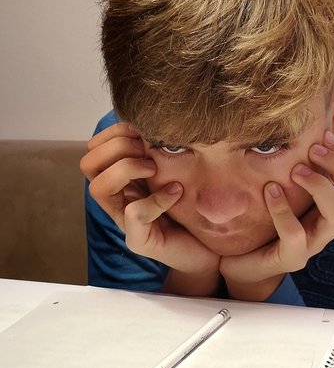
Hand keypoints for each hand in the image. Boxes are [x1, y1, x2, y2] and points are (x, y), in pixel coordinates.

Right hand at [80, 123, 220, 294]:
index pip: (95, 148)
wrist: (211, 249)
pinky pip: (133, 213)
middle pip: (88, 164)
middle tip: (149, 152)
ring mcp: (125, 221)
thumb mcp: (179, 171)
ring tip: (155, 170)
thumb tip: (160, 118)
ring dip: (126, 170)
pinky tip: (177, 193)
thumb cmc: (195, 210)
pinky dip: (156, 199)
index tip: (144, 131)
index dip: (115, 133)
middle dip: (118, 148)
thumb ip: (164, 151)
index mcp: (123, 179)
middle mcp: (118, 199)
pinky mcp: (140, 240)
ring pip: (98, 187)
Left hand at [219, 131, 333, 298]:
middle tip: (313, 150)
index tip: (324, 135)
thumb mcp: (284, 189)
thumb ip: (296, 167)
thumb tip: (299, 128)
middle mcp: (329, 225)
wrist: (240, 261)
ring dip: (320, 186)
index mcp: (332, 206)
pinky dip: (283, 210)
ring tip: (294, 170)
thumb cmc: (263, 221)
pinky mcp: (290, 259)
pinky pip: (296, 235)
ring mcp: (313, 244)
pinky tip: (269, 191)